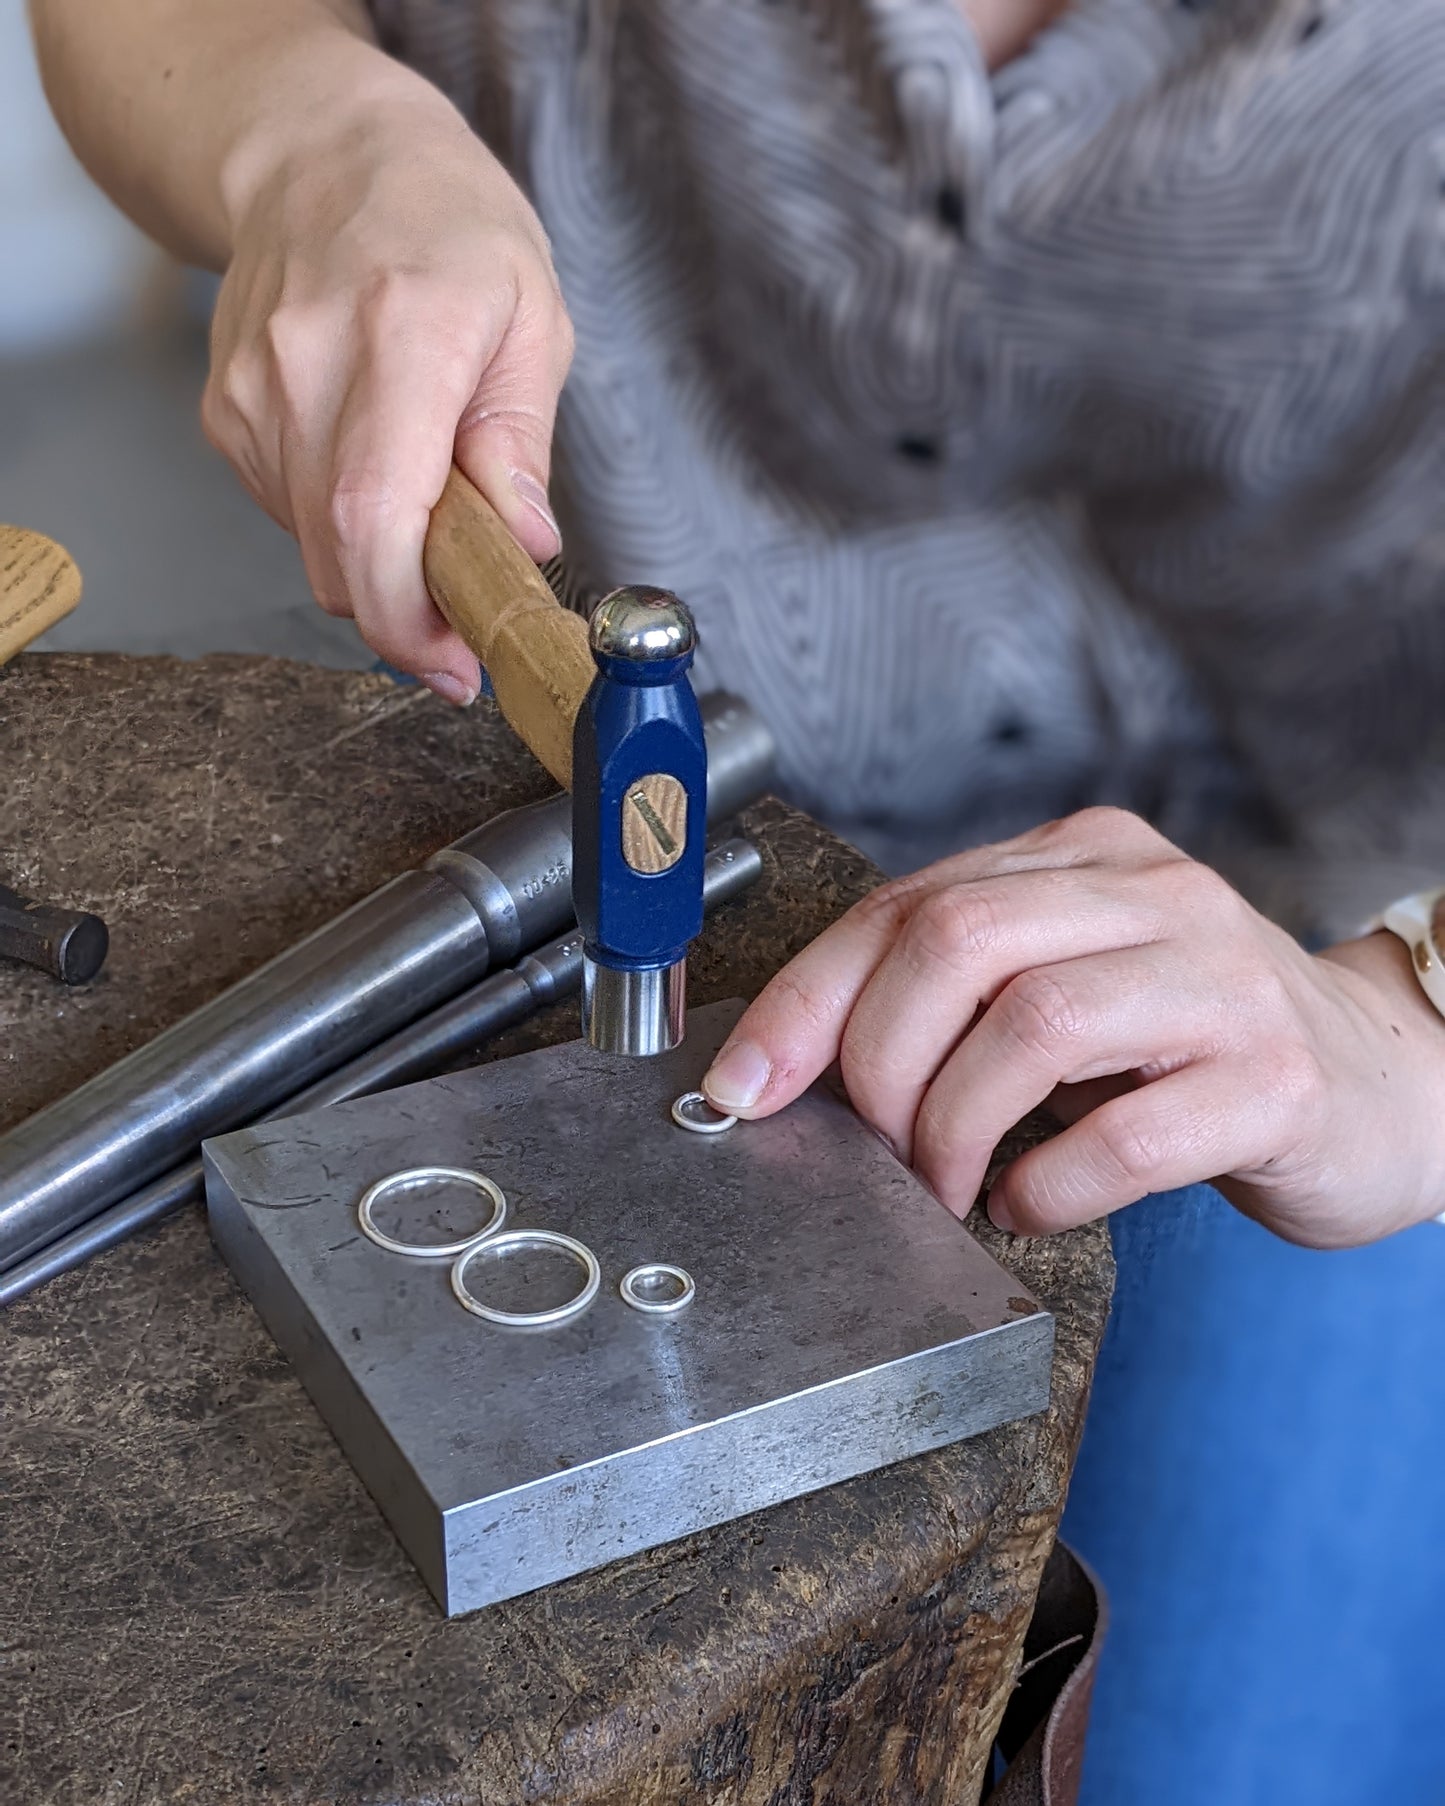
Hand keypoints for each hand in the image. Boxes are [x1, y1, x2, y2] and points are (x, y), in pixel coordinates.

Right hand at [203, 92, 572, 701]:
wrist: (322, 155)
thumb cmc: (443, 223)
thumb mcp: (531, 314)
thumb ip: (522, 440)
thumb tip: (525, 541)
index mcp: (400, 334)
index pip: (377, 514)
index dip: (412, 616)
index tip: (459, 663)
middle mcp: (306, 366)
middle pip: (339, 555)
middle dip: (410, 621)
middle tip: (466, 632)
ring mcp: (251, 394)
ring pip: (316, 549)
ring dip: (382, 568)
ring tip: (434, 514)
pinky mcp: (226, 417)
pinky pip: (292, 517)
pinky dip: (345, 526)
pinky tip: (378, 469)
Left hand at [702, 809, 1444, 1248]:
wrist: (1379, 1087)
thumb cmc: (1187, 1048)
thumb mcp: (1064, 988)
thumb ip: (953, 999)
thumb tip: (795, 1068)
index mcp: (1083, 857)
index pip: (907, 904)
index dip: (807, 1000)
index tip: (745, 1086)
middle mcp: (1154, 894)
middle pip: (957, 943)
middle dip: (882, 1068)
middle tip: (884, 1153)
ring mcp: (1222, 980)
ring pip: (1034, 1024)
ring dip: (956, 1129)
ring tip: (952, 1186)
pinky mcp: (1275, 1080)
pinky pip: (1124, 1135)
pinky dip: (1047, 1185)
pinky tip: (1032, 1203)